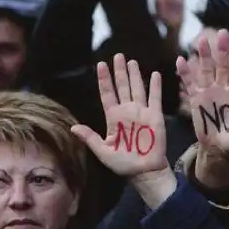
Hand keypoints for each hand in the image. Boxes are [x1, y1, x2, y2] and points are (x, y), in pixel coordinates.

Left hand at [71, 54, 168, 176]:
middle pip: (122, 86)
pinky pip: (155, 98)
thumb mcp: (103, 152)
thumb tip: (73, 128)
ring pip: (137, 88)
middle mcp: (127, 111)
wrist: (145, 172)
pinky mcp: (155, 116)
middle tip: (117, 55)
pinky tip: (155, 74)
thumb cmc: (124, 164)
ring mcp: (141, 112)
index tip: (100, 65)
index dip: (104, 80)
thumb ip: (90, 138)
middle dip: (119, 71)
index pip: (107, 94)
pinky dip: (155, 86)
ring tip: (131, 61)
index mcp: (114, 118)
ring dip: (134, 75)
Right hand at [176, 29, 228, 157]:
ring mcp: (209, 92)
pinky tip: (180, 59)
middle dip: (223, 50)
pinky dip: (185, 72)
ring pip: (207, 70)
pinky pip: (190, 83)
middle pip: (223, 67)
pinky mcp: (196, 98)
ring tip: (202, 39)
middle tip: (224, 33)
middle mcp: (224, 89)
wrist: (217, 147)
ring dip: (205, 55)